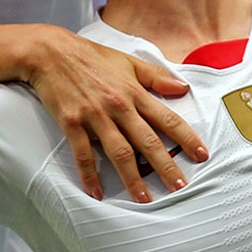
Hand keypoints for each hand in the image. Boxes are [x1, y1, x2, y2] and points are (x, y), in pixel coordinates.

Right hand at [19, 27, 209, 202]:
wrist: (50, 52)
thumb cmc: (90, 56)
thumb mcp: (127, 61)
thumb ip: (156, 76)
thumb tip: (182, 88)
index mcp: (134, 92)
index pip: (167, 118)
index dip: (186, 138)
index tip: (201, 155)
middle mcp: (118, 106)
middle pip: (147, 141)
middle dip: (165, 166)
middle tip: (179, 186)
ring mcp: (95, 116)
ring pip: (119, 152)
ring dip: (133, 178)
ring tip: (144, 198)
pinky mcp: (72, 124)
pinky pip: (83, 155)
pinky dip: (90, 175)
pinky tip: (97, 192)